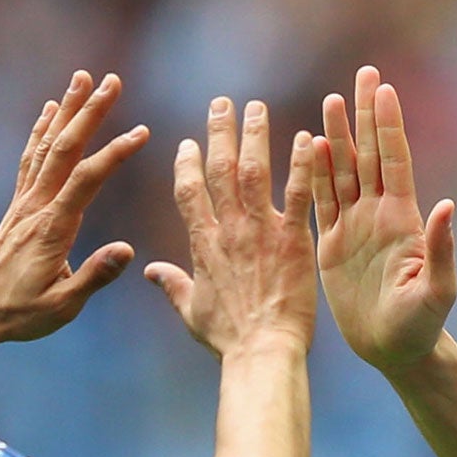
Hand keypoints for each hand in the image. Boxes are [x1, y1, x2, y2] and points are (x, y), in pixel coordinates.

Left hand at [0, 70, 149, 346]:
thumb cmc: (20, 313)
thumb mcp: (63, 306)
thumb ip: (95, 276)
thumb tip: (128, 249)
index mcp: (53, 228)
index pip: (87, 180)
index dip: (114, 153)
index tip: (142, 132)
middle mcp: (36, 206)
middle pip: (65, 148)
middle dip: (90, 112)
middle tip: (112, 80)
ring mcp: (25, 202)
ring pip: (47, 145)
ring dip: (67, 110)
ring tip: (83, 78)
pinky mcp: (19, 205)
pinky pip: (32, 158)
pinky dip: (42, 129)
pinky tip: (50, 110)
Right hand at [145, 96, 316, 358]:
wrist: (261, 352)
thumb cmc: (228, 339)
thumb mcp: (190, 311)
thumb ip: (171, 284)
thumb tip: (148, 272)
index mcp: (202, 244)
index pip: (188, 191)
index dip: (187, 164)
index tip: (190, 143)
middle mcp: (228, 229)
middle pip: (218, 169)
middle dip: (218, 132)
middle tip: (222, 103)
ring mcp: (260, 231)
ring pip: (253, 170)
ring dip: (254, 135)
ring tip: (255, 107)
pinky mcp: (293, 238)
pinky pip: (297, 193)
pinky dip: (302, 163)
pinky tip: (308, 137)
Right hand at [309, 65, 456, 372]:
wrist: (396, 353)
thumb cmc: (423, 327)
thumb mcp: (437, 292)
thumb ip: (441, 250)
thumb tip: (446, 206)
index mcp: (405, 220)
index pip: (394, 161)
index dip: (388, 125)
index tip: (383, 88)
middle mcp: (380, 215)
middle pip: (368, 154)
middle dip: (365, 114)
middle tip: (363, 73)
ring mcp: (356, 227)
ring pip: (343, 171)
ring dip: (337, 135)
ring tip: (332, 99)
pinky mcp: (333, 246)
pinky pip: (321, 201)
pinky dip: (313, 173)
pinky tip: (308, 144)